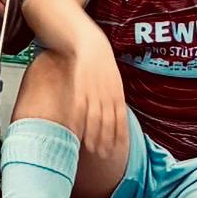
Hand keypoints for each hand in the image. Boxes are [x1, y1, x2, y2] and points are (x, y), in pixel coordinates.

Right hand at [67, 39, 128, 158]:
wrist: (88, 42)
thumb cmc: (100, 63)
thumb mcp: (113, 79)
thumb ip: (114, 98)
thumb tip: (116, 116)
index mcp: (117, 93)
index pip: (120, 119)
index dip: (118, 135)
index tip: (117, 149)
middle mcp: (107, 93)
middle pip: (108, 122)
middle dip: (106, 140)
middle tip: (103, 155)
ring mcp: (93, 90)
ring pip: (94, 117)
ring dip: (93, 135)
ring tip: (90, 149)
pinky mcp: (79, 86)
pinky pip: (79, 107)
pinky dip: (77, 121)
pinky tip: (75, 132)